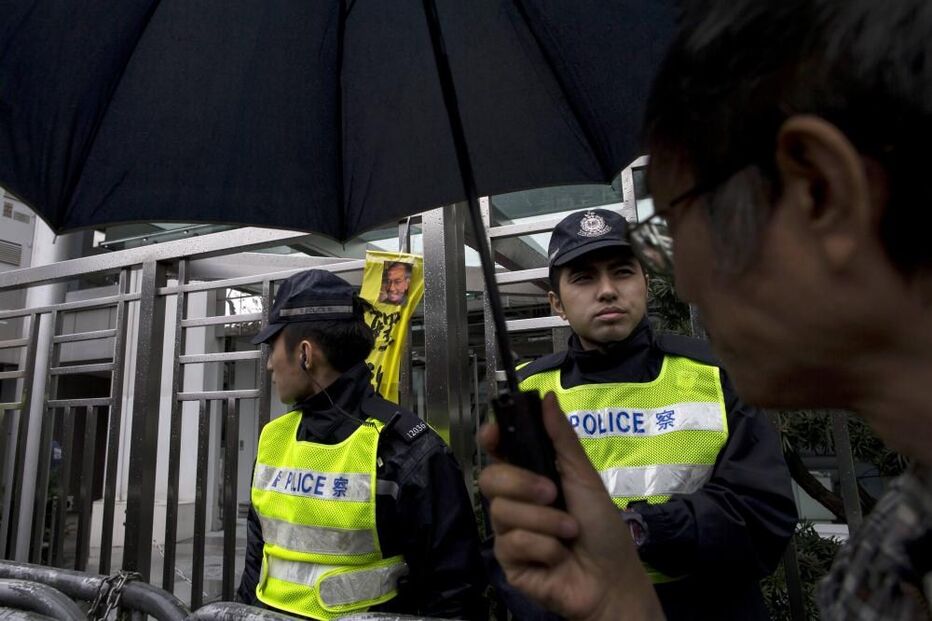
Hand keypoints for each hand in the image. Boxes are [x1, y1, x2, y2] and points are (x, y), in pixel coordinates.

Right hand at [479, 393, 663, 620]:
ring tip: (568, 533)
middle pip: (491, 479)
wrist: (612, 577)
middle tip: (553, 494)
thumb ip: (562, 439)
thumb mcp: (585, 477)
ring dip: (545, 521)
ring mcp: (508, 533)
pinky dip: (544, 547)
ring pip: (503, 512)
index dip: (491, 439)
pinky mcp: (508, 563)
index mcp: (530, 477)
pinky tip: (558, 557)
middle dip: (523, 484)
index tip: (494, 434)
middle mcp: (514, 502)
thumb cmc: (602, 526)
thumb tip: (547, 397)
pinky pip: (513, 543)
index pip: (498, 452)